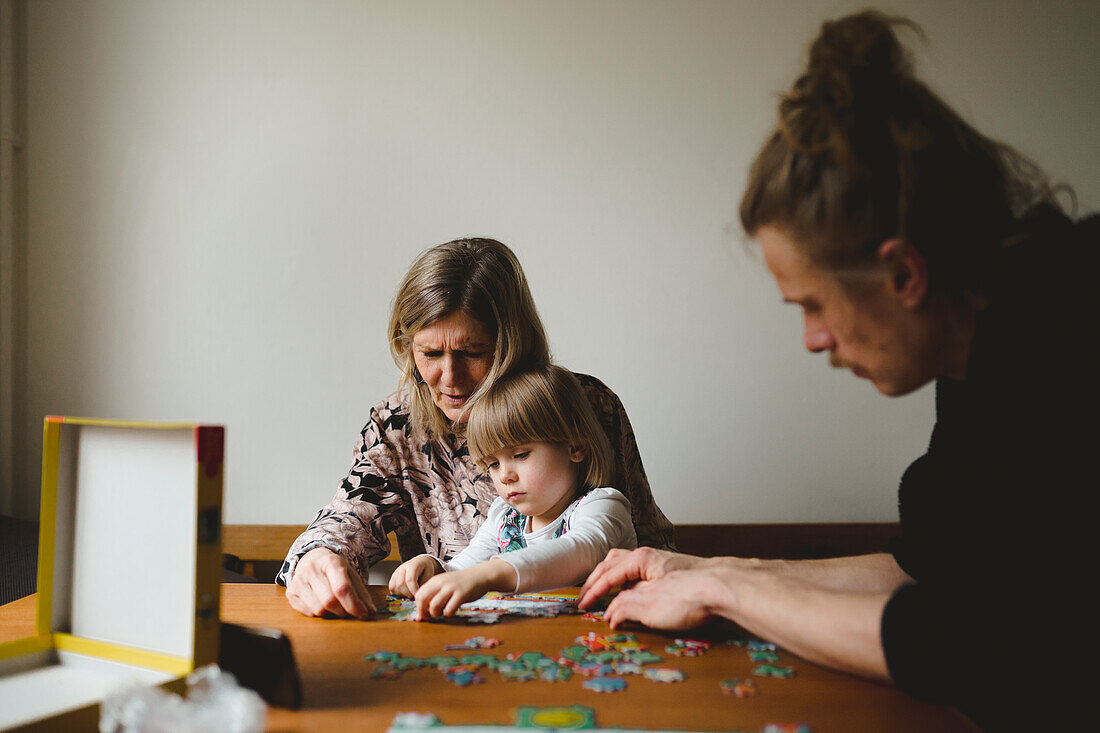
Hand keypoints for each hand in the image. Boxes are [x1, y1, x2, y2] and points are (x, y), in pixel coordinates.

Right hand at [285, 547, 374, 618]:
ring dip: (331, 614)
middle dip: (344, 611)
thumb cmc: (333, 570)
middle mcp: (311, 569)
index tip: (364, 614)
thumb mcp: (350, 574)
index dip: (354, 604)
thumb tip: (370, 612)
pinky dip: (319, 614)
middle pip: (330, 601)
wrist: (312, 559)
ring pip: (318, 609)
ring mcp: (298, 580)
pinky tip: (322, 604)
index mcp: (330, 561)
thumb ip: (361, 593)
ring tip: (336, 606)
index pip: (342, 588)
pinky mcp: (290, 592)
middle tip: (350, 611)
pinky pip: (308, 613)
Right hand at [388, 555, 442, 597]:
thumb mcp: (429, 574)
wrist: (420, 562)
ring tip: (410, 594)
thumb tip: (418, 595)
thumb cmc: (426, 569)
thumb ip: (424, 584)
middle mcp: (402, 568)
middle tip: (415, 596)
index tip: (418, 596)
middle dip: (408, 594)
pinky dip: (397, 593)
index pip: (410, 579)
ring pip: (394, 587)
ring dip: (402, 594)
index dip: (413, 590)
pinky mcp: (392, 578)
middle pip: (400, 584)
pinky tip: (405, 593)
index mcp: (412, 565)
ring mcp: (396, 573)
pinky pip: (391, 588)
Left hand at [414, 559, 515, 618]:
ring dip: (436, 614)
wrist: (479, 575)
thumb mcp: (445, 583)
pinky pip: (449, 609)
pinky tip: (453, 611)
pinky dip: (448, 614)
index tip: (423, 614)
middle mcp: (441, 583)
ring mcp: (451, 588)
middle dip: (423, 612)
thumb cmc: (461, 583)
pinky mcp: (461, 594)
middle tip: (429, 617)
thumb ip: (434, 593)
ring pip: (434, 606)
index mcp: (435, 580)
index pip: (418, 595)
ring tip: (442, 613)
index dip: (419, 607)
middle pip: (422, 600)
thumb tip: (422, 611)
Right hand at [578, 547, 707, 608]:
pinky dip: (631, 582)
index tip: (581, 606)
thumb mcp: (649, 606)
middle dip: (598, 579)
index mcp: (639, 559)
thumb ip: (624, 608)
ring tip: (606, 592)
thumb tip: (610, 613)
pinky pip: (644, 574)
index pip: (607, 575)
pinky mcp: (676, 575)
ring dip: (614, 577)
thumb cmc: (689, 594)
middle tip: (586, 596)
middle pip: (614, 563)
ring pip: (630, 565)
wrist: (725, 588)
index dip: (592, 592)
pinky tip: (636, 594)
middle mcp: (650, 557)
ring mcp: (664, 564)